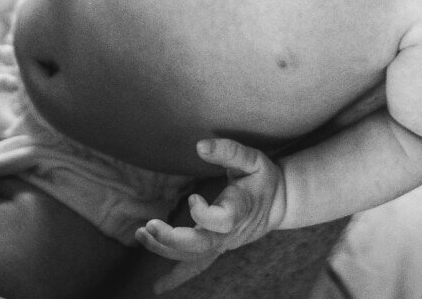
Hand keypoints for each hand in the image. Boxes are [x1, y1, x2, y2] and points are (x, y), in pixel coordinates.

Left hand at [136, 138, 286, 292]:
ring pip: (192, 255)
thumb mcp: (253, 160)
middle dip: (172, 239)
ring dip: (164, 248)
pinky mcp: (216, 247)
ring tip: (141, 234)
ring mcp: (222, 243)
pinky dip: (173, 270)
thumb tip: (200, 145)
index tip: (193, 196)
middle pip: (201, 245)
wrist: (279, 204)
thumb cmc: (264, 179)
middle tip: (149, 226)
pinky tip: (155, 276)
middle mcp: (229, 232)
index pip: (221, 221)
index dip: (204, 214)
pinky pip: (193, 263)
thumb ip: (229, 151)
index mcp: (240, 209)